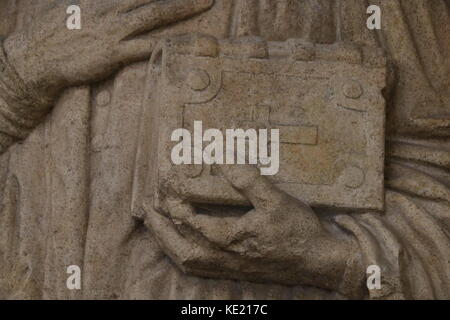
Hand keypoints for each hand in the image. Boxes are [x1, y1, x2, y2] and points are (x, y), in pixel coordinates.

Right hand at [3, 0, 213, 96]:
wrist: (34, 58)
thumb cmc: (50, 32)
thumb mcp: (68, 4)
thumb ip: (91, 0)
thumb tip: (101, 0)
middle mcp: (110, 8)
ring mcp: (113, 30)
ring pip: (154, 13)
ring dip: (182, 6)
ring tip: (206, 1)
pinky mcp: (113, 53)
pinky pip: (146, 47)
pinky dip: (168, 44)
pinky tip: (186, 43)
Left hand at [145, 164, 360, 291]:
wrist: (318, 262)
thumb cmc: (297, 231)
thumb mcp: (275, 200)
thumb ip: (246, 180)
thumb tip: (221, 161)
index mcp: (231, 238)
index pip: (191, 220)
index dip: (174, 200)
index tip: (163, 183)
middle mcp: (224, 256)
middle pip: (180, 245)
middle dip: (159, 226)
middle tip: (145, 207)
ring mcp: (228, 267)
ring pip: (187, 260)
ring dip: (167, 241)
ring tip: (155, 224)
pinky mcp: (235, 271)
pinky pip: (199, 268)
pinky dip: (182, 255)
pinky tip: (180, 245)